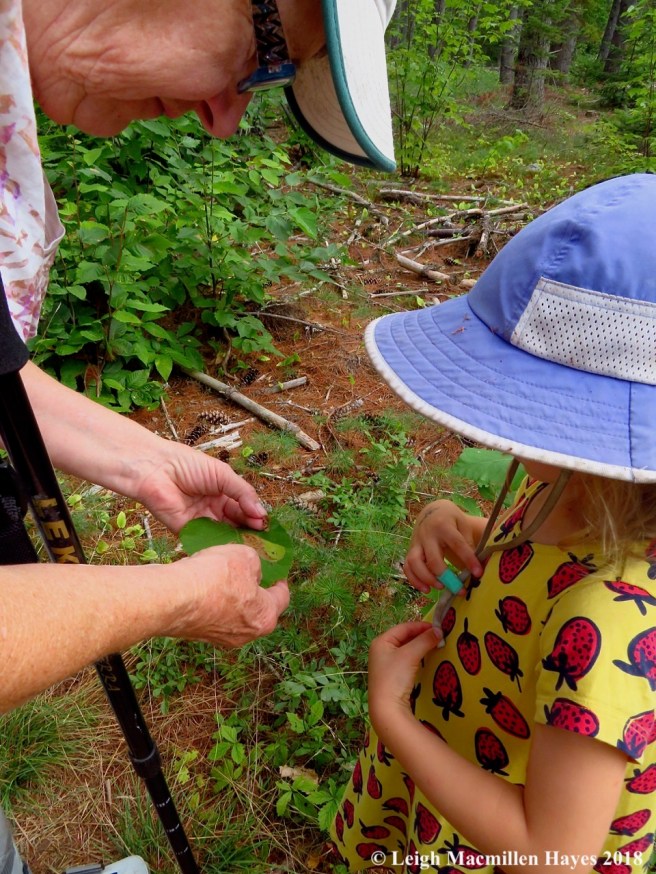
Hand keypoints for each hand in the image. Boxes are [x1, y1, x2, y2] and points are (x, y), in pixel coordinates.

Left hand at [131, 440, 267, 533]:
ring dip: (236, 540)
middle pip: (235, 524)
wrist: (156, 469)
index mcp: (222, 493)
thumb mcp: (223, 474)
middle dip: (248, 531)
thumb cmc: (188, 465)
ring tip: (251, 546)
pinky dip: (218, 545)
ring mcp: (200, 521)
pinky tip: (231, 548)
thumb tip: (262, 513)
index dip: (255, 516)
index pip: (243, 508)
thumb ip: (243, 493)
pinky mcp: (186, 532)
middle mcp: (212, 509)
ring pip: (222, 535)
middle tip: (262, 540)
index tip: (266, 526)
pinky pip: (204, 541)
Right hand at [166, 544, 289, 646]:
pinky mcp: (198, 634)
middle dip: (254, 589)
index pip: (282, 598)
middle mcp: (246, 634)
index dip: (280, 580)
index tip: (276, 572)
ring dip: (230, 595)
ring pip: (233, 612)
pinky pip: (212, 614)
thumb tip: (250, 570)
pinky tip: (203, 582)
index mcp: (265, 617)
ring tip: (222, 573)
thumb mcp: (246, 556)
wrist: (172, 598)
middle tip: (248, 570)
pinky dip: (211, 600)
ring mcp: (220, 638)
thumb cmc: (215, 578)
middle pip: (257, 608)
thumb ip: (255, 563)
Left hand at [368, 621, 439, 733]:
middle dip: (422, 636)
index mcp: (381, 641)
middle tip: (439, 636)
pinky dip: (417, 657)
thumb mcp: (410, 655)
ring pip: (406, 650)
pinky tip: (426, 659)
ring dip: (420, 647)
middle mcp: (381, 650)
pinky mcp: (392, 676)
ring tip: (435, 645)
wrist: (387, 708)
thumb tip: (439, 630)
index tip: (438, 628)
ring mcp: (386, 664)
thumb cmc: (395, 677)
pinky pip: (406, 661)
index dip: (421, 626)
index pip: (404, 627)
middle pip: (404, 638)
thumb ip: (424, 640)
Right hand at [404, 500, 485, 593]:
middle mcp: (427, 535)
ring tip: (441, 587)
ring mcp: (416, 543)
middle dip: (446, 576)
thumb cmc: (451, 520)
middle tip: (459, 589)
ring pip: (415, 563)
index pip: (457, 544)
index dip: (468, 559)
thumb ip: (468, 542)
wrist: (432, 512)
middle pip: (433, 558)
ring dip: (427, 578)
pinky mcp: (410, 551)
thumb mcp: (463, 525)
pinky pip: (407, 567)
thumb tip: (478, 565)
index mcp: (443, 525)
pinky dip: (414, 580)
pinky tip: (427, 590)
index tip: (478, 573)